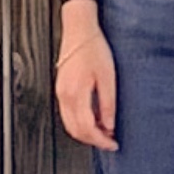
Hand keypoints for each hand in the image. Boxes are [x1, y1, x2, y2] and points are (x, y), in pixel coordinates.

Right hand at [55, 15, 117, 150]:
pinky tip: (94, 119)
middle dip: (93, 140)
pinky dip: (80, 123)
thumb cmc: (94, 48)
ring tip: (104, 132)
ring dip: (86, 133)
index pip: (86, 128)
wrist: (79, 29)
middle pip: (75, 130)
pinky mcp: (61, 89)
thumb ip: (107, 103)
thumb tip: (109, 126)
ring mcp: (60, 93)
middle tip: (110, 141)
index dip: (100, 140)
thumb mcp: (108, 76)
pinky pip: (68, 114)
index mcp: (75, 94)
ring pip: (70, 124)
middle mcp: (64, 96)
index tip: (113, 144)